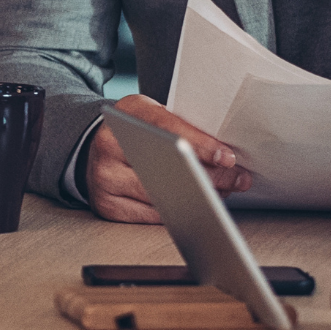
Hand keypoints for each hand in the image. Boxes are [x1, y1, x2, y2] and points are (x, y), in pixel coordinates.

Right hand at [88, 95, 252, 222]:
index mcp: (127, 113)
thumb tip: (224, 155)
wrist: (93, 149)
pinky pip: (150, 216)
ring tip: (223, 192)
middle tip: (237, 179)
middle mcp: (109, 144)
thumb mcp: (154, 115)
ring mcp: (104, 177)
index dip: (200, 143)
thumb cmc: (135, 132)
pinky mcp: (105, 204)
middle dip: (210, 176)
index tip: (227, 158)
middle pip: (166, 166)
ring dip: (199, 197)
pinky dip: (178, 212)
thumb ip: (181, 127)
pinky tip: (196, 206)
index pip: (166, 127)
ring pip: (161, 195)